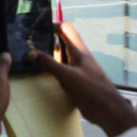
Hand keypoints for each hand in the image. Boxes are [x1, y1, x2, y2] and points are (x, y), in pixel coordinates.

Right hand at [27, 22, 136, 136]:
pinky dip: (49, 67)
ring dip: (46, 55)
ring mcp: (76, 68)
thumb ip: (49, 64)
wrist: (107, 110)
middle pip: (61, 41)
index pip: (66, 29)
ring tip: (30, 57)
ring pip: (59, 56)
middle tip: (28, 44)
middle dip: (45, 40)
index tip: (37, 29)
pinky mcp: (75, 79)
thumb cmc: (91, 90)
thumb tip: (30, 53)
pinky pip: (60, 68)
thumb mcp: (67, 76)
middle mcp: (77, 56)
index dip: (52, 25)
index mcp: (79, 51)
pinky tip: (40, 73)